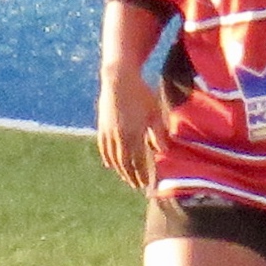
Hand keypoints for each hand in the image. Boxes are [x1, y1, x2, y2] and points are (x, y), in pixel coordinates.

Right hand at [95, 74, 157, 188]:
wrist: (118, 79)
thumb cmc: (141, 94)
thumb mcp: (155, 113)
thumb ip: (159, 134)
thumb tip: (163, 152)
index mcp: (133, 134)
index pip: (138, 161)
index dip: (142, 174)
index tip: (147, 184)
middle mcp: (118, 136)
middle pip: (124, 162)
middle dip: (131, 175)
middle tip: (137, 186)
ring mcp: (107, 131)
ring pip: (112, 157)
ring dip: (120, 170)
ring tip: (127, 178)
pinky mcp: (101, 126)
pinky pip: (103, 147)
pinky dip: (107, 158)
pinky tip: (110, 164)